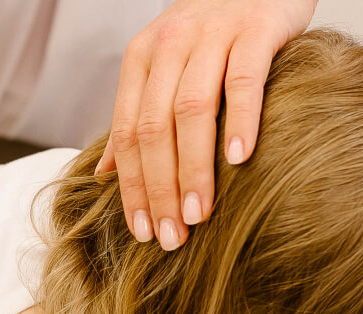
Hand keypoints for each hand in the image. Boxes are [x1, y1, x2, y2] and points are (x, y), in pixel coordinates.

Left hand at [97, 0, 316, 250]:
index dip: (132, 187)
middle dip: (159, 188)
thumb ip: (137, 116)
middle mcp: (169, 45)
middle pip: (153, 128)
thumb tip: (105, 176)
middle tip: (171, 236)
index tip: (141, 231)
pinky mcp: (257, 28)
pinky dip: (239, 121)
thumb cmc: (216, 30)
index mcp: (141, 59)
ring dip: (193, 168)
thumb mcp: (165, 67)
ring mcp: (212, 34)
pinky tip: (239, 160)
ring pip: (191, 110)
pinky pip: (243, 79)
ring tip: (199, 214)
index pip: (127, 133)